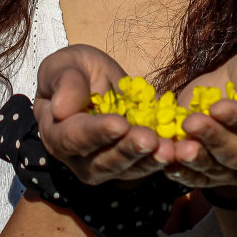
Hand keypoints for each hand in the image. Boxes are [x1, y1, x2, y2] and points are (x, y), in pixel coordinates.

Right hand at [33, 44, 170, 184]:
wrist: (90, 82)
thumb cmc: (72, 72)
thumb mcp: (64, 66)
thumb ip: (64, 83)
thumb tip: (60, 109)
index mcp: (55, 133)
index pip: (73, 137)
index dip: (96, 133)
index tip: (119, 124)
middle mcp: (78, 158)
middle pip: (102, 162)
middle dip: (128, 151)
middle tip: (150, 140)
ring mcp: (105, 166)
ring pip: (127, 171)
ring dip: (149, 161)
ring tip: (170, 149)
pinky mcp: (129, 165)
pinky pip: (146, 166)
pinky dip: (164, 160)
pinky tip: (181, 150)